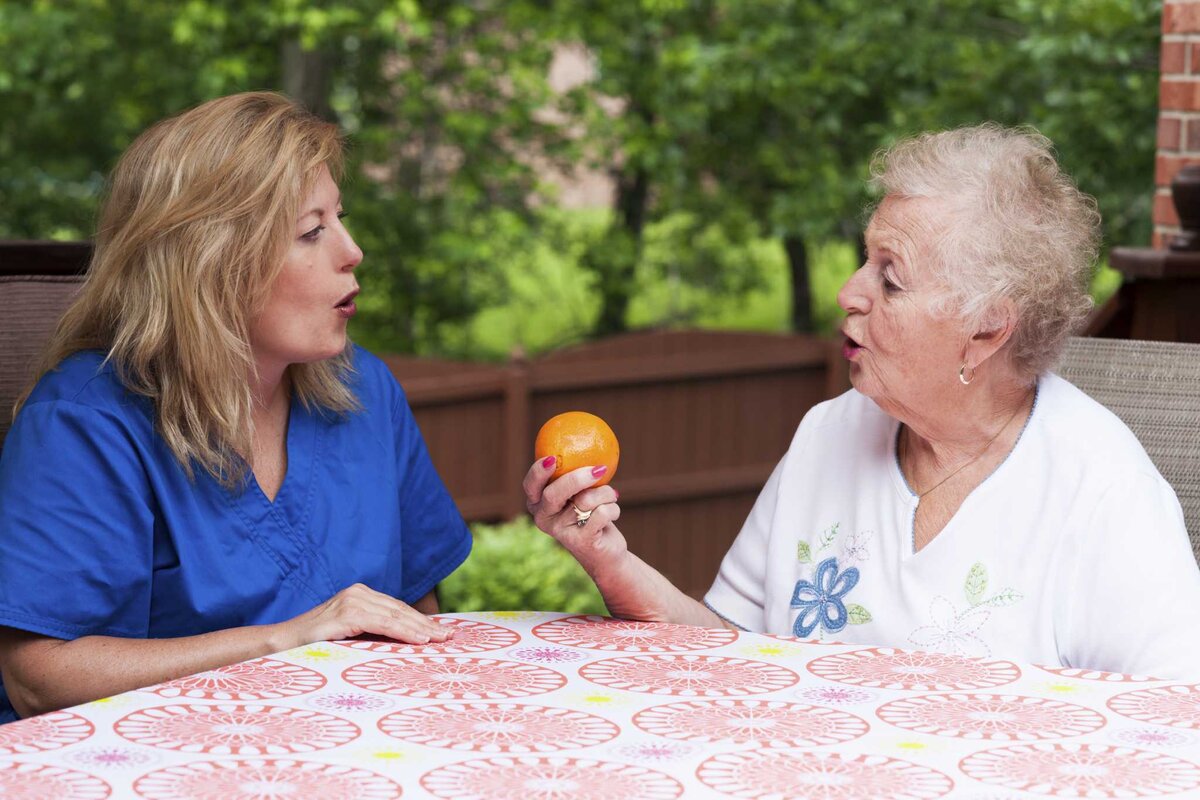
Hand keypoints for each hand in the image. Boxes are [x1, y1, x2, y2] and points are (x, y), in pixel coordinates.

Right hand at [273, 583, 451, 650]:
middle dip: (426, 624)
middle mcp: (357, 593)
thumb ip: (371, 634)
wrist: (279, 644)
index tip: (442, 633)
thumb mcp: (349, 637)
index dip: (421, 621)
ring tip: (440, 639)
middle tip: (450, 637)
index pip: (398, 609)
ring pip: (395, 615)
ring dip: (420, 628)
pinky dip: (403, 631)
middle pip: (400, 610)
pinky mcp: (344, 614)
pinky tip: (419, 639)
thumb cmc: (314, 645)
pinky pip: (380, 623)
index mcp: (360, 596)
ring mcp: (350, 601)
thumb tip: (403, 646)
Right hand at [524, 457, 624, 568]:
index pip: (531, 485)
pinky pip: (602, 513)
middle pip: (555, 493)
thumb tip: (588, 441)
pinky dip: (614, 509)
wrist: (605, 551)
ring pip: (586, 500)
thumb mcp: (580, 492)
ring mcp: (560, 532)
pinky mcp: (580, 542)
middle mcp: (544, 518)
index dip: (538, 472)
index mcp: (538, 503)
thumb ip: (576, 474)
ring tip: (611, 497)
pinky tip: (613, 515)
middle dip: (578, 478)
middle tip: (600, 469)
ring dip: (607, 494)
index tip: (551, 459)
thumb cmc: (591, 513)